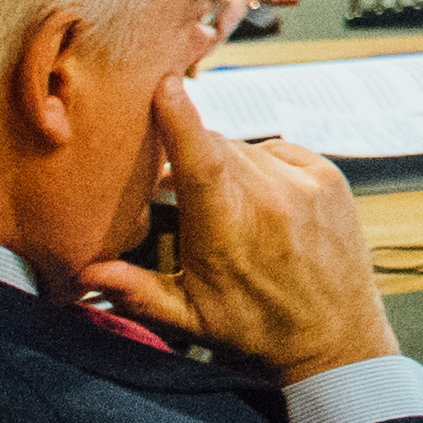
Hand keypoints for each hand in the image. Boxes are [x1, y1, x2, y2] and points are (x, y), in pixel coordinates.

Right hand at [92, 80, 402, 382]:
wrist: (335, 338)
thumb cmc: (259, 331)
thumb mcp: (191, 318)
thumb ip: (137, 291)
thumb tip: (87, 275)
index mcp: (230, 227)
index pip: (200, 158)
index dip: (179, 117)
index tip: (163, 84)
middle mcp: (271, 197)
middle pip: (214, 147)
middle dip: (188, 156)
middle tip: (169, 187)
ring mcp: (306, 183)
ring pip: (245, 148)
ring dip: (224, 164)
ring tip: (220, 205)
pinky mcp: (329, 177)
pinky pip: (278, 150)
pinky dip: (260, 165)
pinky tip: (256, 198)